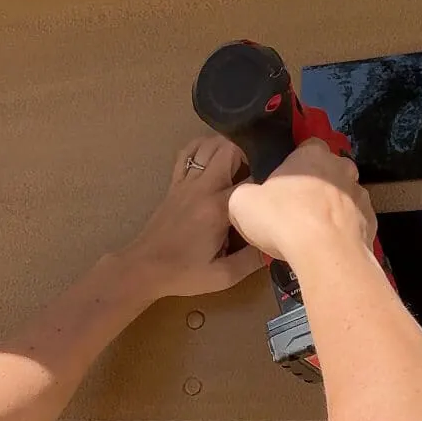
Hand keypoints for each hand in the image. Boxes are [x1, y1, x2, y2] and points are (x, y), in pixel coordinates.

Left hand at [123, 135, 264, 299]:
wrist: (143, 268)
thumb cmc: (183, 274)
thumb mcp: (223, 276)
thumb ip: (253, 260)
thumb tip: (276, 244)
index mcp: (218, 209)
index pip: (252, 181)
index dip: (269, 182)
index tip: (278, 192)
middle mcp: (203, 188)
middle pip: (231, 149)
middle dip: (251, 155)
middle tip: (261, 174)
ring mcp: (186, 182)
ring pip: (209, 145)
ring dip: (228, 148)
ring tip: (241, 166)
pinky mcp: (175, 184)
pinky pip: (188, 153)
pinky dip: (203, 147)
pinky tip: (214, 159)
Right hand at [228, 138, 376, 265]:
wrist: (324, 254)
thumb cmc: (282, 219)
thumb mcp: (242, 203)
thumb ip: (246, 193)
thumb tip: (249, 197)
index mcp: (312, 154)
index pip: (308, 146)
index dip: (296, 163)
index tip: (284, 182)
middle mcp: (341, 168)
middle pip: (330, 170)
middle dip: (317, 185)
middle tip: (298, 208)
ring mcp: (360, 195)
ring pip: (345, 197)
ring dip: (333, 209)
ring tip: (315, 232)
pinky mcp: (371, 222)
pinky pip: (355, 223)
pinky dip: (345, 231)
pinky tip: (330, 246)